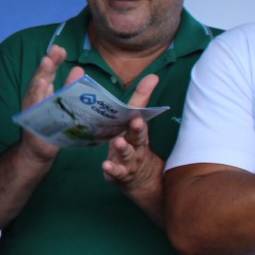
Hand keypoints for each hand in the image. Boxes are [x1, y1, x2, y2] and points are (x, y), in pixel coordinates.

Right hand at [15, 47, 74, 164]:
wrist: (40, 149)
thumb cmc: (52, 125)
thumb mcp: (63, 103)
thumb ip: (69, 87)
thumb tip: (78, 69)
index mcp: (42, 92)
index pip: (48, 73)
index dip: (53, 61)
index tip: (60, 48)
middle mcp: (35, 98)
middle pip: (41, 78)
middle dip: (47, 64)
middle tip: (55, 50)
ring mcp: (32, 110)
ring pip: (36, 91)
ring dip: (41, 76)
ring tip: (47, 62)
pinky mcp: (33, 121)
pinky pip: (36, 108)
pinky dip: (38, 97)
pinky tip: (42, 86)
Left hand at [102, 74, 161, 188]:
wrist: (142, 179)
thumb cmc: (134, 144)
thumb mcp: (136, 124)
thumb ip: (138, 100)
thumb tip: (148, 75)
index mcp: (137, 132)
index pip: (140, 120)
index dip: (141, 112)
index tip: (141, 108)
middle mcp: (137, 146)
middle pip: (138, 137)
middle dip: (138, 130)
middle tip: (136, 122)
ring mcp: (129, 161)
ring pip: (127, 155)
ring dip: (123, 149)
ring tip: (118, 142)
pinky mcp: (119, 174)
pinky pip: (116, 173)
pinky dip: (112, 170)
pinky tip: (106, 167)